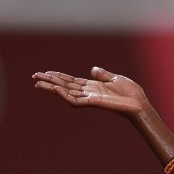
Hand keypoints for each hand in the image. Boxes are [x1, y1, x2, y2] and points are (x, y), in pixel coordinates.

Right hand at [32, 66, 147, 116]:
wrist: (139, 103)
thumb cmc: (131, 93)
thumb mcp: (115, 78)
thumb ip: (102, 74)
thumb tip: (92, 69)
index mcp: (92, 86)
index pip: (71, 81)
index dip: (58, 76)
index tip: (46, 72)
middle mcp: (88, 93)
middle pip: (65, 86)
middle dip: (50, 81)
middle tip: (34, 77)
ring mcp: (89, 98)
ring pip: (66, 93)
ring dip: (51, 88)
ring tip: (37, 83)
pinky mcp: (92, 103)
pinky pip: (74, 100)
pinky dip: (64, 95)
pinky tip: (54, 89)